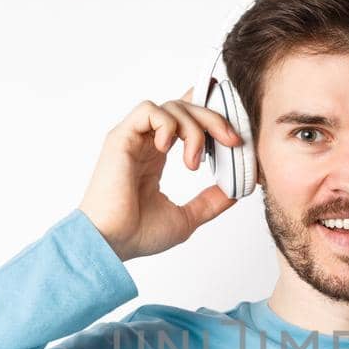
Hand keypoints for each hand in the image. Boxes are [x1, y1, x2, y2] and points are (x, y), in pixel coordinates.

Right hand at [77, 88, 241, 260]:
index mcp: (156, 157)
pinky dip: (167, 124)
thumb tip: (236, 190)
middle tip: (232, 140)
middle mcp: (145, 143)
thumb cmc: (137, 234)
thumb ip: (210, 201)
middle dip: (213, 119)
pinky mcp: (121, 137)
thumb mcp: (187, 218)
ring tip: (193, 162)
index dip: (209, 116)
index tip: (233, 134)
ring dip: (193, 129)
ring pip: (171, 107)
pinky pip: (149, 110)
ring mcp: (133, 138)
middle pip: (185, 108)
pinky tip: (167, 149)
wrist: (112, 242)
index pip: (184, 120)